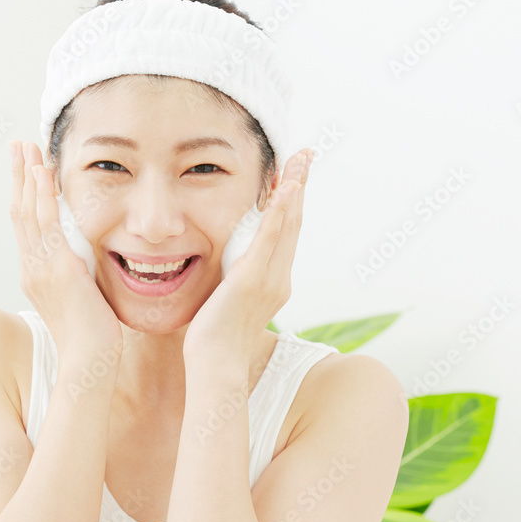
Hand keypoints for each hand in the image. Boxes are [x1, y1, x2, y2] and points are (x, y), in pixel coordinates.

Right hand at [10, 140, 123, 361]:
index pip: (25, 225)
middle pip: (19, 211)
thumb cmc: (92, 336)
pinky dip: (43, 195)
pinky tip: (44, 172)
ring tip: (27, 147)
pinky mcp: (58, 267)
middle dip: (19, 176)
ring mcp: (41, 267)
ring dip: (28, 176)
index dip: (23, 194)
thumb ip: (77, 276)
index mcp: (35, 273)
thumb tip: (85, 262)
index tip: (25, 168)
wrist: (90, 361)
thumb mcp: (80, 298)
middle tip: (18, 145)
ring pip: (28, 212)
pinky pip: (47, 223)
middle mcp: (31, 267)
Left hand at [182, 148, 312, 364]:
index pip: (285, 233)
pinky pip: (271, 237)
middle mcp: (279, 278)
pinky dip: (281, 211)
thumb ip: (231, 285)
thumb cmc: (213, 342)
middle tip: (306, 154)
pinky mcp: (254, 278)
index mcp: (273, 283)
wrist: (215, 367)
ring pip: (288, 224)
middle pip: (294, 222)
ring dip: (295, 188)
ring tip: (301, 159)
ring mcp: (270, 278)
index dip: (292, 202)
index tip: (294, 175)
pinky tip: (286, 187)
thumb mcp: (227, 304)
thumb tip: (223, 272)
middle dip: (300, 186)